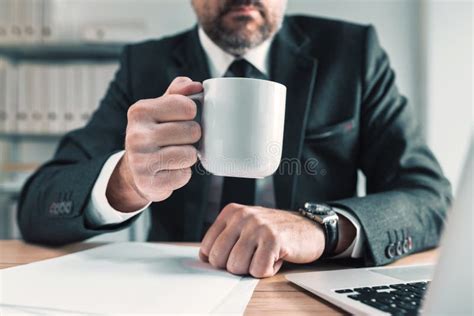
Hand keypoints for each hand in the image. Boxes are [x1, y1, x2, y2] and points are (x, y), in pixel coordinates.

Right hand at [106, 77, 202, 211]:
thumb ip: (178, 93)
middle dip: (192, 137)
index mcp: (140, 111)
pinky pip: (184, 175)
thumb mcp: (161, 109)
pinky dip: (182, 174)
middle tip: (179, 140)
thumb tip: (196, 85)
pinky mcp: (149, 183)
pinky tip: (170, 170)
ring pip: (189, 155)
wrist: (135, 171)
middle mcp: (136, 135)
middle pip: (192, 131)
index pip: (186, 106)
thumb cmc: (154, 134)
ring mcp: (140, 161)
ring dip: (188, 156)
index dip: (192, 113)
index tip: (182, 119)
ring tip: (175, 155)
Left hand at [199, 203, 325, 277]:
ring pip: (236, 266)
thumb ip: (225, 238)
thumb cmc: (274, 232)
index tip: (235, 256)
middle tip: (252, 257)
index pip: (207, 247)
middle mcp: (242, 216)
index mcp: (231, 212)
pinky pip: (258, 270)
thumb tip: (205, 259)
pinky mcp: (273, 239)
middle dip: (235, 266)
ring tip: (265, 255)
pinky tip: (276, 257)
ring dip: (252, 269)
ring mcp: (258, 226)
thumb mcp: (245, 227)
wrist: (309, 228)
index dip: (220, 260)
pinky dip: (268, 270)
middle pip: (219, 259)